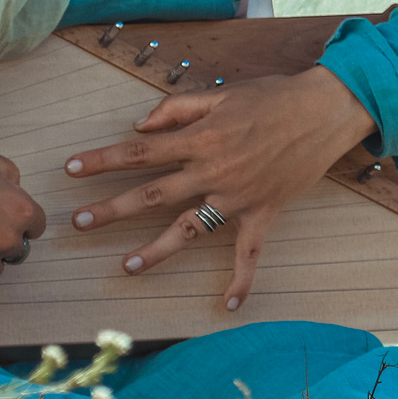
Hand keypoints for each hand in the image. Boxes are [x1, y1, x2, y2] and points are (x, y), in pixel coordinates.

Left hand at [65, 67, 375, 311]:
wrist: (325, 111)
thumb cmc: (272, 96)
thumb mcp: (220, 93)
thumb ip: (177, 109)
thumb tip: (140, 126)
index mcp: (199, 139)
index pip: (139, 152)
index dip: (103, 160)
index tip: (72, 169)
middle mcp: (213, 170)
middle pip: (152, 193)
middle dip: (112, 208)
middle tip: (79, 222)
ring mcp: (237, 196)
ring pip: (189, 228)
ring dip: (156, 249)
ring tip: (126, 266)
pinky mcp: (263, 212)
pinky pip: (249, 252)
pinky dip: (242, 280)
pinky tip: (229, 305)